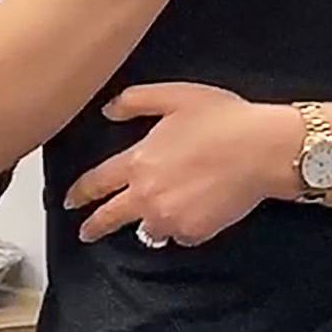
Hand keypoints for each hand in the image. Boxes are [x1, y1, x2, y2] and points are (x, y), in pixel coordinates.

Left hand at [63, 83, 298, 245]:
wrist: (262, 150)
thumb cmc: (221, 119)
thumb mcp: (173, 96)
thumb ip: (134, 101)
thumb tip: (107, 111)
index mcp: (138, 162)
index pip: (97, 183)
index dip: (80, 193)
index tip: (69, 202)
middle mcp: (147, 196)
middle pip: (111, 217)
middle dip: (94, 226)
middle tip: (85, 233)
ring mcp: (171, 218)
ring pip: (148, 230)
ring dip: (148, 223)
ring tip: (156, 216)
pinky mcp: (196, 233)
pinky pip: (181, 235)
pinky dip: (182, 228)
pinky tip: (193, 213)